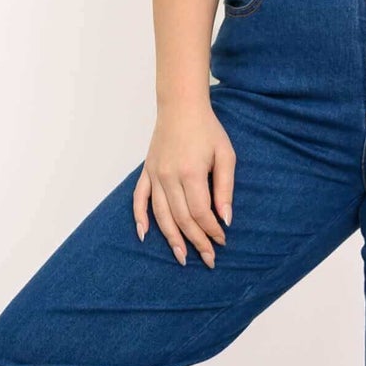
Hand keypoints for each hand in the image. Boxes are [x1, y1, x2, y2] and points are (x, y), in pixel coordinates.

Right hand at [134, 106, 233, 265]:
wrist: (181, 107)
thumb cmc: (207, 130)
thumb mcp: (225, 155)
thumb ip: (225, 188)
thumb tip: (226, 218)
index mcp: (191, 174)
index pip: (201, 213)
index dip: (212, 230)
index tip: (222, 241)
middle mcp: (169, 178)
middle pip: (182, 219)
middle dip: (196, 242)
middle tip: (208, 259)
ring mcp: (155, 175)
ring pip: (161, 215)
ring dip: (171, 239)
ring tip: (182, 257)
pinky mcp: (146, 172)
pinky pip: (139, 199)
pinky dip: (139, 218)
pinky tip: (144, 235)